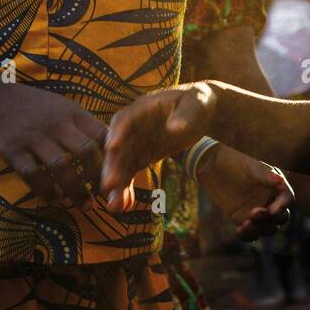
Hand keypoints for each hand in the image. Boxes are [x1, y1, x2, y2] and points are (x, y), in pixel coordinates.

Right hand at [0, 82, 107, 207]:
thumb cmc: (35, 107)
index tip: (123, 177)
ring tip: (86, 206)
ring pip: (61, 166)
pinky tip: (55, 200)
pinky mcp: (13, 150)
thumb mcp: (64, 108)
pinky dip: (46, 190)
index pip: (102, 135)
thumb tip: (112, 152)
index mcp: (73, 114)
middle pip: (85, 151)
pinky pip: (33, 174)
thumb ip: (85, 127)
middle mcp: (56, 125)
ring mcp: (34, 137)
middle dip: (99, 177)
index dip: (115, 158)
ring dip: (76, 189)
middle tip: (108, 196)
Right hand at [101, 82, 216, 208]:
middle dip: (113, 165)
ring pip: (121, 163)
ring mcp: (135, 142)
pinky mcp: (140, 155)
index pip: (126, 119)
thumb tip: (174, 128)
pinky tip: (122, 206)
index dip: (118, 132)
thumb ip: (185, 115)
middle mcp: (133, 126)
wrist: (200, 114)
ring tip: (114, 205)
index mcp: (143, 108)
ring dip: (117, 183)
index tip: (111, 147)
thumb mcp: (196, 103)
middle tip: (108, 185)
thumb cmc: (198, 102)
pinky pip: (129, 172)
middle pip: (119, 146)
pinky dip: (125, 187)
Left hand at [199, 147, 293, 239]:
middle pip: (280, 218)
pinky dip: (247, 235)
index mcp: (277, 187)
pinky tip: (239, 230)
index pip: (287, 200)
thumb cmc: (238, 159)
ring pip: (266, 229)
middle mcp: (271, 201)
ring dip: (260, 230)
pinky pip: (250, 233)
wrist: (217, 163)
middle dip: (270, 219)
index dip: (282, 206)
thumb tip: (279, 180)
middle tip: (255, 212)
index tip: (273, 210)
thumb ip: (265, 175)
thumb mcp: (252, 166)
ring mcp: (258, 212)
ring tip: (245, 225)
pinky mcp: (243, 219)